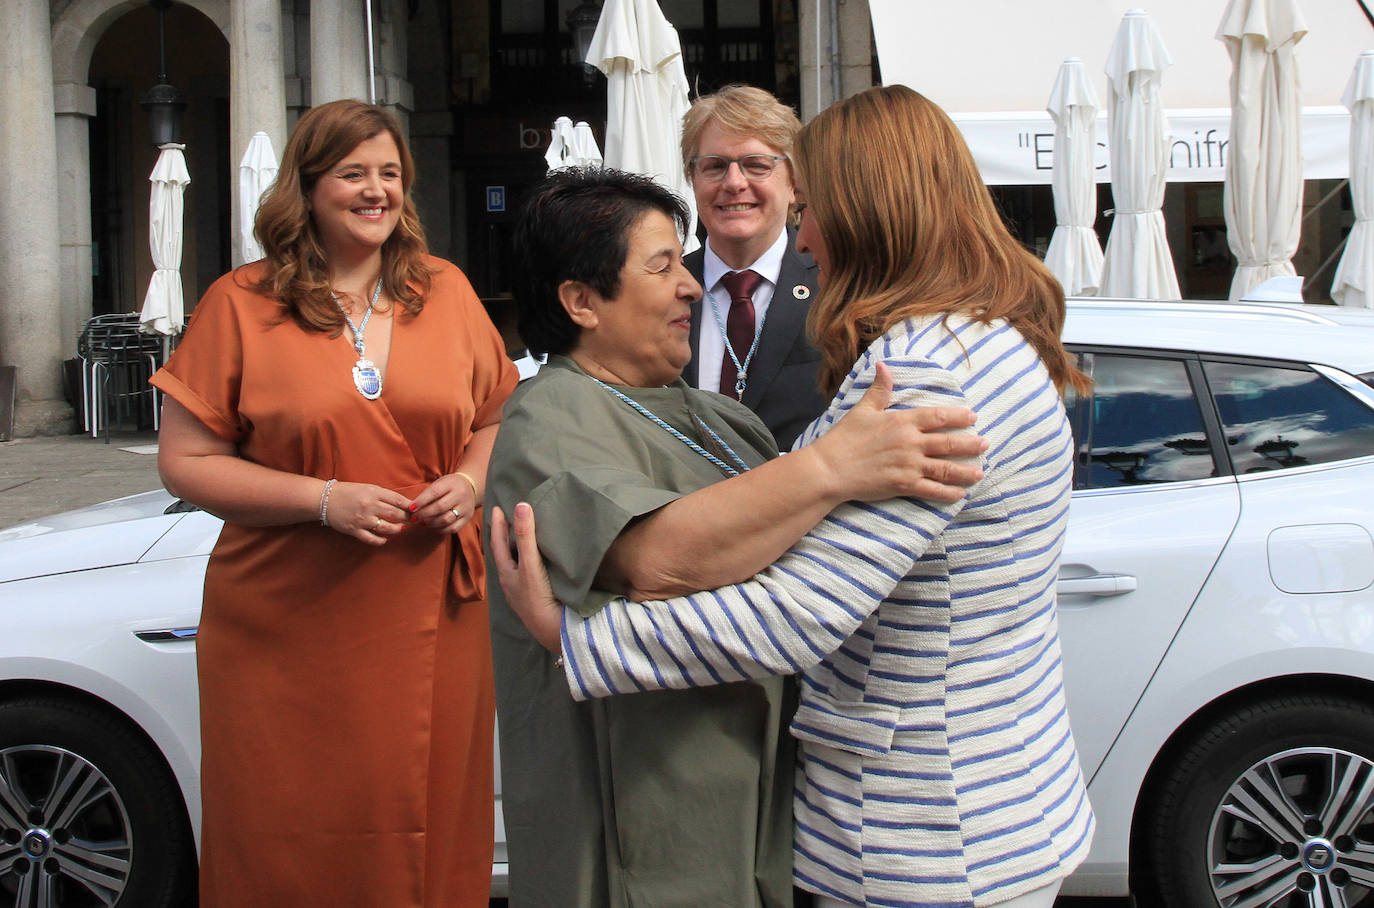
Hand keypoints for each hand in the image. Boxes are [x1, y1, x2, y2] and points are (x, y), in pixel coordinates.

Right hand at [324, 482, 411, 545]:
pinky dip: (381, 540)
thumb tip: (401, 503)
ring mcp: (362, 519)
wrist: (325, 499)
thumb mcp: (367, 488)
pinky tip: (386, 539)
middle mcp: (369, 506)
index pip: (397, 499)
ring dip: (397, 530)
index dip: (409, 505)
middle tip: (413, 520)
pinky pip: (372, 539)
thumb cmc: (347, 492)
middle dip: (407, 518)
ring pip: (386, 528)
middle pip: (395, 514)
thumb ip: (382, 495)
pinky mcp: (354, 530)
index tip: (416, 509)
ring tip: (401, 529)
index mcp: (373, 492)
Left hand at [410, 472, 478, 534]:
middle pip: (440, 507)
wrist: (470, 488)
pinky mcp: (467, 519)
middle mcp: (461, 495)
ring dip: (431, 523)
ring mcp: (466, 508)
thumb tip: (411, 509)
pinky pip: (452, 528)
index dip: (421, 501)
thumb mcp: (439, 484)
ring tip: (421, 523)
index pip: (435, 492)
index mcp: (452, 484)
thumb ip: (427, 495)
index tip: (410, 508)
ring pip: (446, 519)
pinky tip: (432, 527)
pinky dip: (440, 529)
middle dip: (424, 514)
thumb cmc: (448, 487)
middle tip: (413, 518)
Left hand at [490, 503, 562, 652]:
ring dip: (520, 551)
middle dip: (507, 537)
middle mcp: (512, 582)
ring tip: (525, 536)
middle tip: (511, 519)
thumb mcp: (529, 564)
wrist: (552, 629)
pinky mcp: (538, 598)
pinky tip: (541, 562)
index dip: (497, 525)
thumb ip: (526, 536)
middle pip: (506, 554)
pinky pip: (531, 574)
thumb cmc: (536, 597)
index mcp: (506, 573)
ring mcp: (524, 591)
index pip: (498, 544)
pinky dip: (532, 563)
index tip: (497, 508)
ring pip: (518, 565)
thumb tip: (521, 505)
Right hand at [813, 361, 987, 502]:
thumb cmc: (844, 438)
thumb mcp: (862, 409)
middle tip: (985, 444)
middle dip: (970, 444)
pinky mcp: (904, 485)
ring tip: (980, 472)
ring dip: (965, 470)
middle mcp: (910, 443)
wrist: (829, 468)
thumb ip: (879, 389)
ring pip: (946, 468)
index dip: (958, 416)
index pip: (938, 416)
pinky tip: (960, 493)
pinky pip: (933, 490)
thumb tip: (883, 365)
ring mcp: (909, 465)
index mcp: (902, 422)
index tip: (973, 417)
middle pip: (949, 443)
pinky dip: (949, 493)